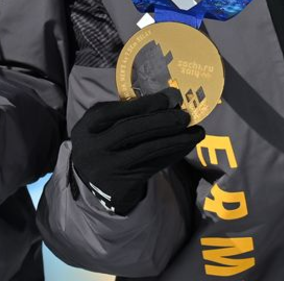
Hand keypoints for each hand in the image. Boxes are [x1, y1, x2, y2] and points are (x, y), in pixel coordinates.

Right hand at [70, 90, 204, 215]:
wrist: (91, 183)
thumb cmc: (103, 142)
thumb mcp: (103, 124)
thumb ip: (126, 112)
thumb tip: (169, 99)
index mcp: (87, 126)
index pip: (116, 112)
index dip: (144, 104)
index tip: (170, 97)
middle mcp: (93, 148)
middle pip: (130, 131)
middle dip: (161, 121)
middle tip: (185, 115)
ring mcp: (107, 169)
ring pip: (145, 151)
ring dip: (174, 140)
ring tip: (196, 132)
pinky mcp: (121, 186)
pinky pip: (152, 166)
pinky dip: (172, 154)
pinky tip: (185, 146)